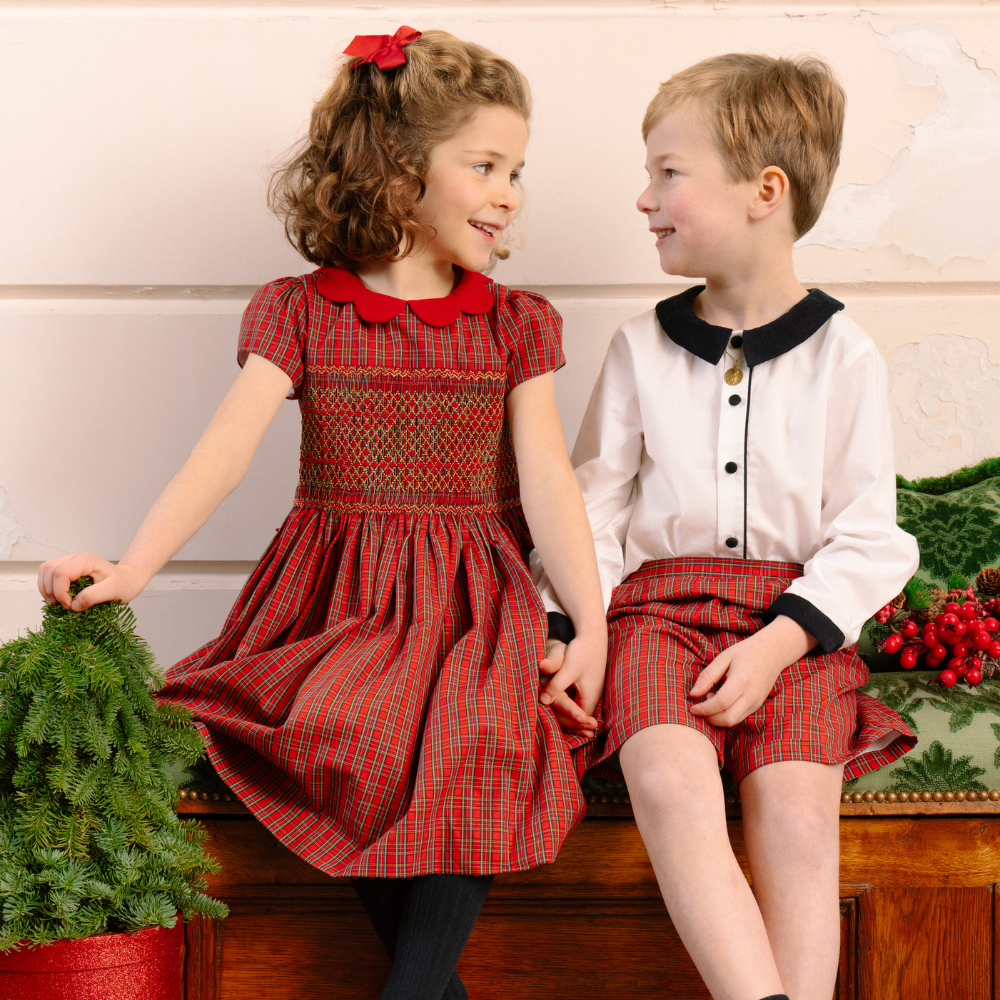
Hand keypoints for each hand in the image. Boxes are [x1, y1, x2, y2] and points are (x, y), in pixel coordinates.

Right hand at [37, 552, 144, 611]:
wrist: (127, 580)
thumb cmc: (123, 584)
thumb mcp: (113, 591)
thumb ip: (93, 596)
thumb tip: (73, 605)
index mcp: (86, 560)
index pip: (61, 573)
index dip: (60, 592)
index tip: (70, 606)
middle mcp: (75, 558)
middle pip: (49, 570)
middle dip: (51, 590)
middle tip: (64, 605)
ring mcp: (69, 562)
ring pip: (45, 571)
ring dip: (46, 589)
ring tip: (58, 603)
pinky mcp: (66, 569)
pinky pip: (48, 575)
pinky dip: (47, 587)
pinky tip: (58, 598)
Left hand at [539, 631, 606, 737]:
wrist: (593, 636)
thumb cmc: (582, 651)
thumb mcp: (568, 669)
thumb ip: (556, 685)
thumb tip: (542, 700)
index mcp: (590, 697)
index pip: (577, 720)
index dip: (566, 726)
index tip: (552, 731)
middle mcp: (592, 698)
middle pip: (577, 719)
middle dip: (567, 726)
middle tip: (549, 735)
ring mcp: (590, 693)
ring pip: (575, 711)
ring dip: (566, 719)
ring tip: (550, 726)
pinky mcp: (585, 687)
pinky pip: (574, 702)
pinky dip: (566, 708)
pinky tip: (553, 707)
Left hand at [689, 617, 815, 726]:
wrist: (772, 652)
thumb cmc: (745, 652)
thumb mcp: (723, 658)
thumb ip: (708, 676)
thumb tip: (693, 694)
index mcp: (741, 681)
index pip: (720, 703)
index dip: (704, 709)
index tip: (692, 708)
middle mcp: (751, 696)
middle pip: (728, 719)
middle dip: (709, 718)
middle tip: (699, 706)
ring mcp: (756, 702)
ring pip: (734, 721)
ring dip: (717, 718)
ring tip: (710, 699)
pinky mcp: (757, 705)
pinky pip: (739, 717)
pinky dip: (726, 715)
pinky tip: (721, 701)